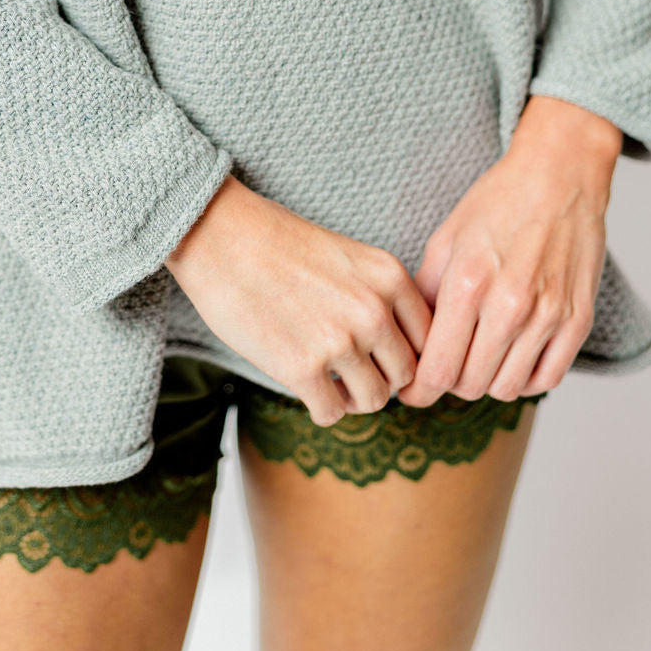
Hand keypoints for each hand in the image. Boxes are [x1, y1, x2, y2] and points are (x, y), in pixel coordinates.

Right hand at [165, 173, 433, 427]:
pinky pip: (333, 414)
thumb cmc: (278, 244)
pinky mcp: (302, 368)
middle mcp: (373, 310)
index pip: (430, 338)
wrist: (221, 236)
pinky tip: (306, 386)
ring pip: (376, 400)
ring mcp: (339, 340)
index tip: (387, 357)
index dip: (409, 353)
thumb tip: (400, 352)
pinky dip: (322, 408)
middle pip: (407, 374)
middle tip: (354, 372)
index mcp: (389, 276)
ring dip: (354, 397)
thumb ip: (381, 297)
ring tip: (331, 381)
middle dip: (383, 378)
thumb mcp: (350, 257)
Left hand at [396, 94, 620, 406]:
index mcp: (469, 284)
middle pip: (471, 386)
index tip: (412, 390)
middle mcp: (511, 305)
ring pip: (507, 388)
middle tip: (445, 365)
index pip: (438, 370)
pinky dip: (525, 378)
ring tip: (478, 355)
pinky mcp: (578, 320)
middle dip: (450, 383)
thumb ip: (426, 296)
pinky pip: (547, 379)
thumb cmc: (498, 203)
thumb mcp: (445, 240)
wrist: (560, 176)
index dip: (419, 391)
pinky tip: (512, 355)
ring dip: (487, 381)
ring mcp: (549, 315)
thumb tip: (410, 345)